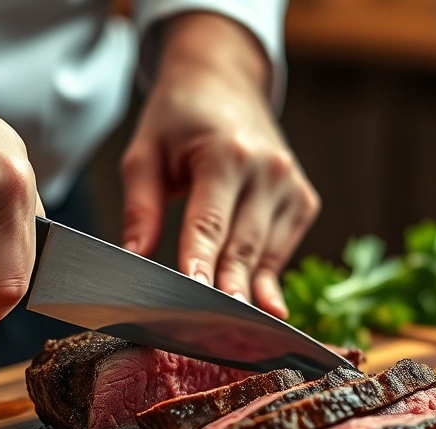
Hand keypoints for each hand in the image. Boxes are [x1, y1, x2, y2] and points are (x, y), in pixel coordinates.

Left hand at [120, 13, 319, 318]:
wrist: (226, 82)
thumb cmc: (179, 119)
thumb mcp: (145, 154)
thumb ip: (141, 208)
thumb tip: (132, 259)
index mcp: (226, 154)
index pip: (210, 223)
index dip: (201, 265)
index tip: (194, 300)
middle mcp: (267, 170)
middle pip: (243, 248)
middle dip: (228, 294)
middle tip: (214, 337)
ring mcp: (291, 186)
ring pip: (265, 257)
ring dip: (247, 294)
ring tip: (233, 336)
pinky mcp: (303, 200)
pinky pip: (281, 252)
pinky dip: (264, 278)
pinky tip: (256, 307)